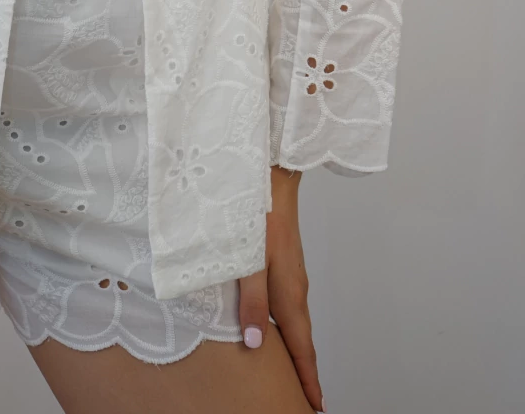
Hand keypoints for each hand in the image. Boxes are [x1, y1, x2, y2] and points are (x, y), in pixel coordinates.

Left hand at [236, 165, 324, 412]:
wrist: (271, 171)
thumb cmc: (256, 211)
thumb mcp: (247, 259)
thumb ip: (250, 301)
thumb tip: (256, 343)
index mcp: (288, 292)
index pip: (300, 347)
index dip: (306, 379)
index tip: (314, 406)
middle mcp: (295, 287)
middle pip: (302, 338)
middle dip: (305, 370)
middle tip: (309, 399)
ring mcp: (291, 272)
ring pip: (295, 320)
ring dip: (297, 348)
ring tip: (296, 371)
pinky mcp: (284, 260)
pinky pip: (288, 303)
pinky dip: (288, 324)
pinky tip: (277, 325)